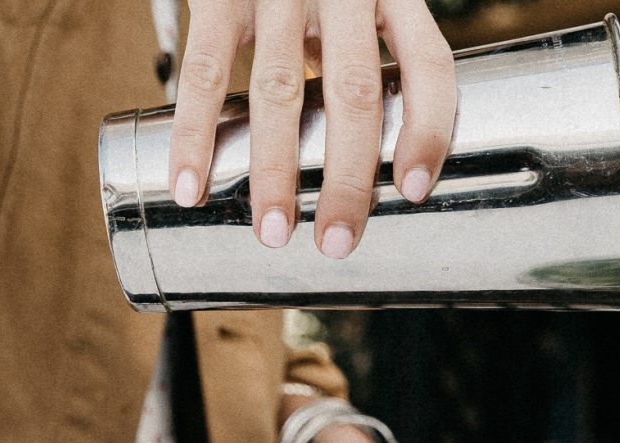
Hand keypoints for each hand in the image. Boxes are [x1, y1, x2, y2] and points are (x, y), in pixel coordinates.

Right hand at [167, 0, 458, 255]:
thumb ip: (364, 59)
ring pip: (280, 91)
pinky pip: (205, 70)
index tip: (411, 191)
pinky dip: (195, 135)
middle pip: (354, 92)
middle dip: (348, 178)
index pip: (428, 63)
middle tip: (337, 242)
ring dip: (275, 171)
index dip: (428, 130)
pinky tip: (191, 186)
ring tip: (274, 232)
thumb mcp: (359, 4)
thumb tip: (370, 162)